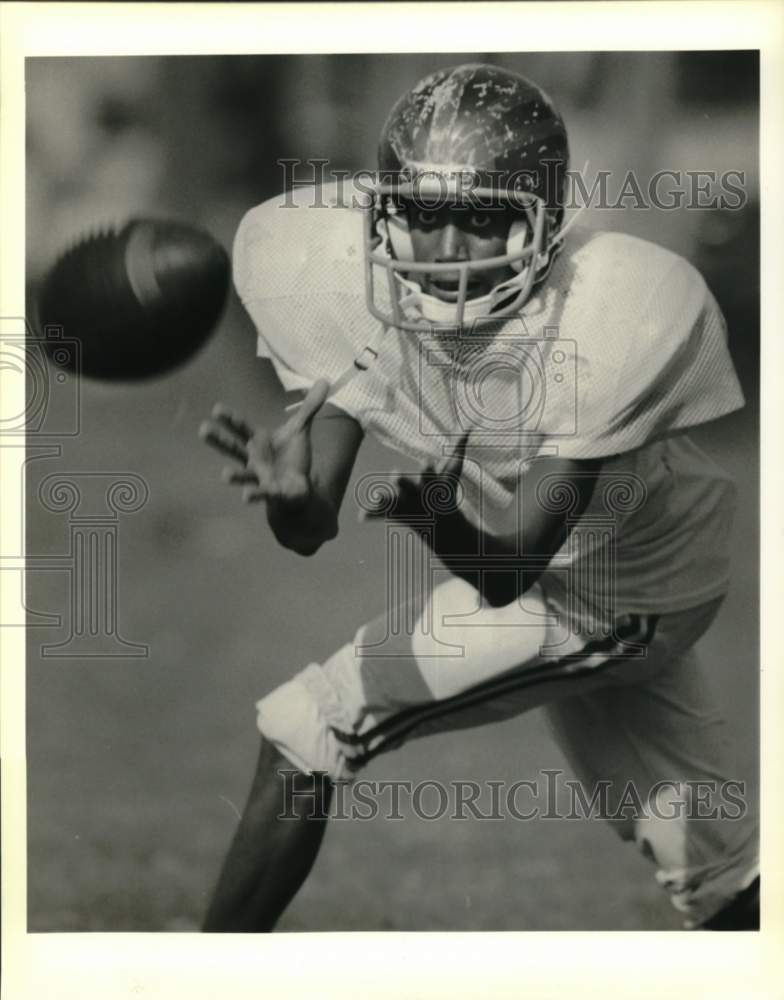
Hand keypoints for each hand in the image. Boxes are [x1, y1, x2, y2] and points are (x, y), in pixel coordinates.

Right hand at [199, 379, 329, 506]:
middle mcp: (253, 459)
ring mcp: (260, 477)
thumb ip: (309, 408)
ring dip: (234, 476)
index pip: (241, 428)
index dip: (230, 419)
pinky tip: (246, 497)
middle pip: (233, 448)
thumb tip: (324, 381)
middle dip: (219, 440)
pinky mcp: (272, 493)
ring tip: (224, 475)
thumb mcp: (300, 430)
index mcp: (258, 442)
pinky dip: (255, 495)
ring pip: (244, 475)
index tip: (216, 409)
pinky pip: (263, 493)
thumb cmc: (292, 457)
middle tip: (203, 430)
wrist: (297, 487)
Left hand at [360, 433, 468, 523]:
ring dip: (384, 500)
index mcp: (433, 487)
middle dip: (403, 483)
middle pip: (411, 489)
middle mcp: (420, 498)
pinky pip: (382, 514)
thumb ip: (459, 448)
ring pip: (394, 504)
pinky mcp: (397, 514)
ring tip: (375, 496)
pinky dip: (372, 514)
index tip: (425, 463)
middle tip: (395, 474)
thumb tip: (470, 426)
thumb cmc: (447, 492)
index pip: (431, 477)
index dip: (428, 471)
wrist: (445, 529)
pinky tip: (361, 516)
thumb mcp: (454, 471)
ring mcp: (408, 508)